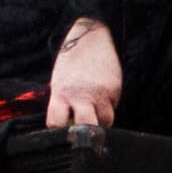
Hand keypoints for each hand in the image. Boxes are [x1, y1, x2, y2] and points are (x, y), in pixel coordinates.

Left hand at [44, 17, 123, 131]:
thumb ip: (62, 104)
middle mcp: (82, 95)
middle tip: (84, 132)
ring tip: (94, 114)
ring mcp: (101, 93)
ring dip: (100, 123)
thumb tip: (67, 127)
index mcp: (61, 93)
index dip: (58, 130)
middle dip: (86, 134)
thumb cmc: (71, 62)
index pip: (56, 123)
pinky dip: (108, 108)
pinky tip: (102, 98)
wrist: (91, 38)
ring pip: (105, 122)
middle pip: (86, 128)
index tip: (62, 129)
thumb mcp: (59, 82)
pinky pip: (113, 108)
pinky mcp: (115, 90)